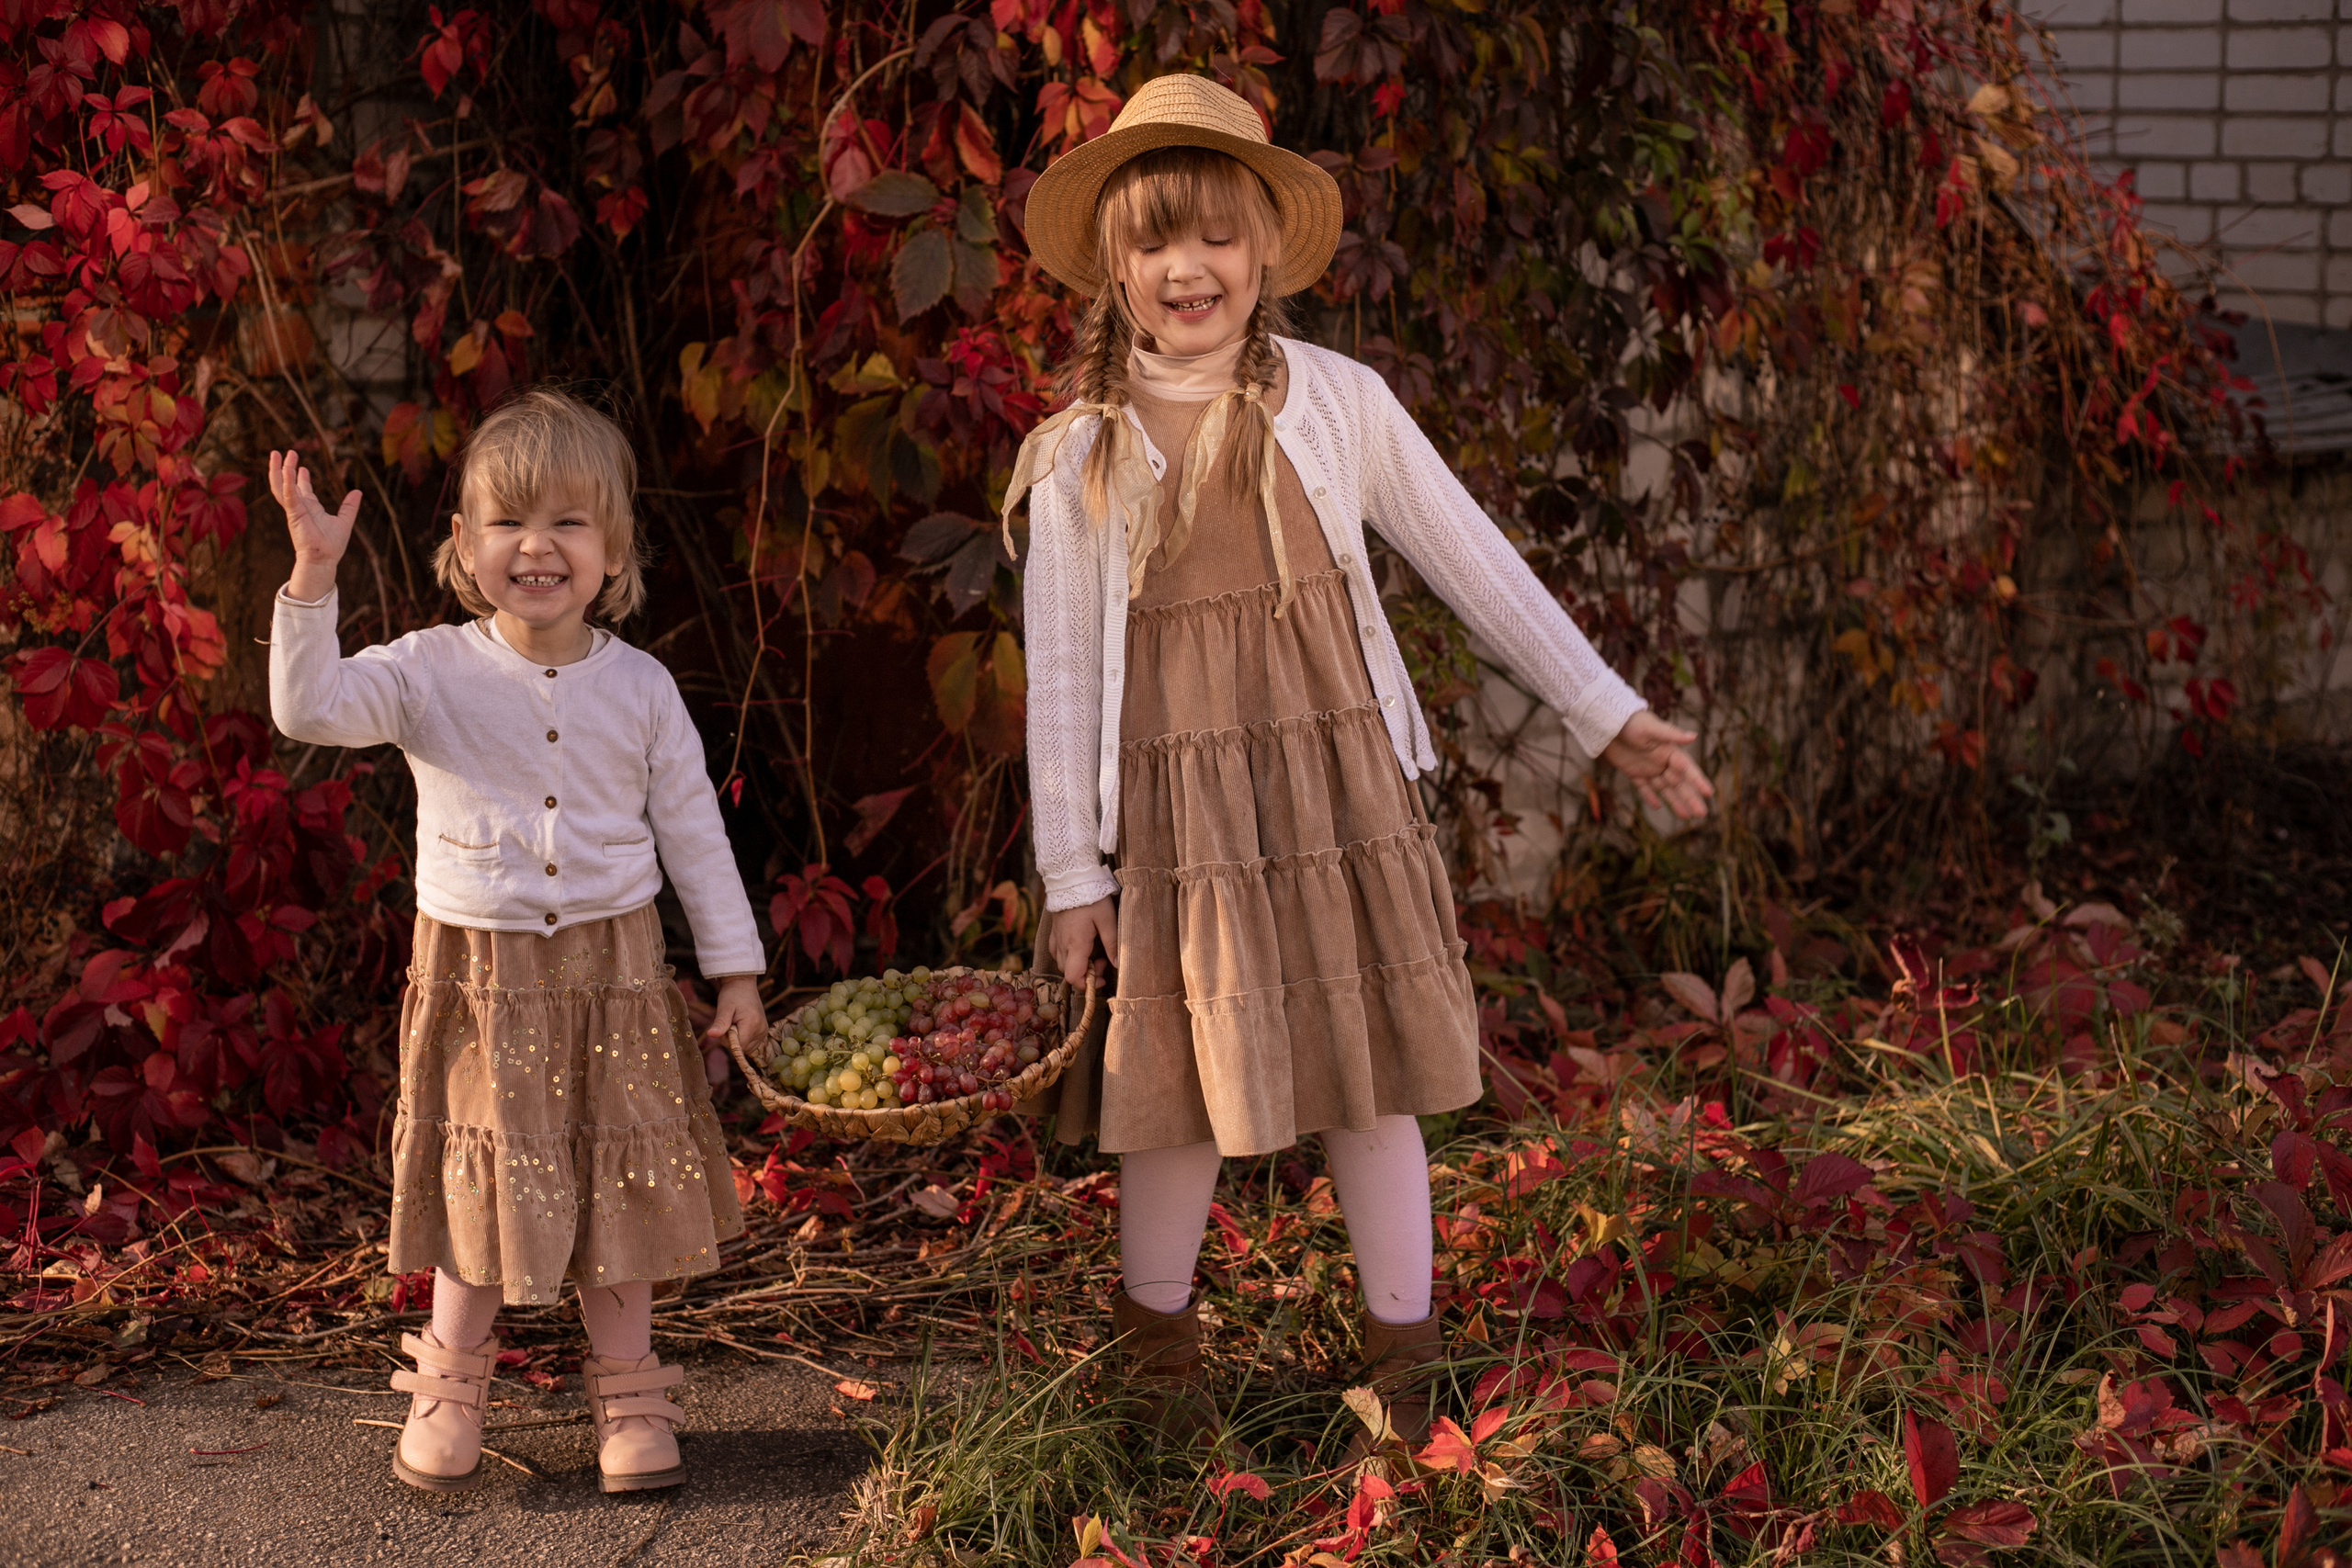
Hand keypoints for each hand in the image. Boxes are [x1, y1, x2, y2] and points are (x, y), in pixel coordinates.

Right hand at [269, 450, 360, 601]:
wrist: (324, 558)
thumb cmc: (332, 545)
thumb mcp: (344, 521)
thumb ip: (349, 507)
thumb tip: (358, 492)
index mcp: (310, 508)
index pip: (302, 489)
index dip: (301, 477)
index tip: (301, 467)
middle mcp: (300, 507)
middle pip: (287, 483)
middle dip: (286, 467)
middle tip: (287, 452)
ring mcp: (294, 510)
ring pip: (281, 486)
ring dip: (278, 470)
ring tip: (276, 454)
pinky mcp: (293, 514)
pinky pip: (287, 496)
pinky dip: (286, 482)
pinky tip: (287, 470)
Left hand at [705, 975, 767, 1047]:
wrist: (743, 984)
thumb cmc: (732, 994)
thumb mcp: (724, 1007)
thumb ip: (720, 1023)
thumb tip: (710, 1035)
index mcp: (753, 1024)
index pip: (738, 1046)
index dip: (728, 1040)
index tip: (726, 1025)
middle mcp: (761, 1029)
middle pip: (743, 1048)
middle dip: (733, 1040)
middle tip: (730, 1023)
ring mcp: (764, 1031)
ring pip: (747, 1048)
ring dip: (738, 1039)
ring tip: (736, 1023)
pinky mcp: (763, 1031)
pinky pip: (751, 1044)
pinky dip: (744, 1038)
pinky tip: (741, 1026)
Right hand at [1049, 896, 1117, 983]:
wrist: (1071, 879)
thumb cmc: (1091, 898)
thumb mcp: (1108, 919)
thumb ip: (1113, 943)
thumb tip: (1118, 964)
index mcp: (1077, 944)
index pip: (1073, 977)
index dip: (1087, 984)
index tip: (1102, 977)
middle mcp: (1063, 944)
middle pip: (1068, 973)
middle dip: (1087, 973)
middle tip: (1103, 959)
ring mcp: (1056, 938)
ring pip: (1062, 963)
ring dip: (1078, 965)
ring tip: (1093, 952)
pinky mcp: (1054, 931)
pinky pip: (1056, 952)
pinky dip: (1068, 956)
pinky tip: (1079, 946)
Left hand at [1600, 710, 1715, 820]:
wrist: (1607, 722)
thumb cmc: (1631, 722)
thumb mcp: (1651, 728)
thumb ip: (1671, 734)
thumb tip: (1694, 736)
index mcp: (1669, 750)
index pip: (1687, 769)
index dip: (1697, 780)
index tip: (1709, 793)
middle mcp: (1661, 760)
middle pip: (1679, 783)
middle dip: (1690, 798)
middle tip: (1702, 814)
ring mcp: (1648, 767)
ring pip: (1664, 788)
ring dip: (1675, 802)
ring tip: (1686, 817)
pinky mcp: (1633, 771)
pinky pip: (1643, 787)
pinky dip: (1650, 796)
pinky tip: (1657, 807)